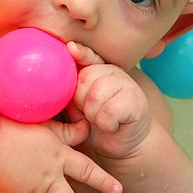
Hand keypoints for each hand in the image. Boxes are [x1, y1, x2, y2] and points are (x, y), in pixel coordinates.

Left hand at [67, 41, 152, 160]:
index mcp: (97, 69)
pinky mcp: (136, 101)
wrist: (123, 143)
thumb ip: (69, 92)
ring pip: (95, 96)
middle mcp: (113, 72)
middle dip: (80, 102)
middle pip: (84, 79)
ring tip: (100, 120)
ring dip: (93, 115)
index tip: (71, 48)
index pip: (87, 56)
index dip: (80, 52)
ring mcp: (127, 84)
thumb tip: (55, 84)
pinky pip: (108, 111)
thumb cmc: (96, 122)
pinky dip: (105, 124)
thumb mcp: (77, 106)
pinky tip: (111, 125)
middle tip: (88, 113)